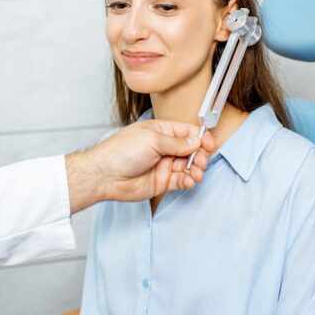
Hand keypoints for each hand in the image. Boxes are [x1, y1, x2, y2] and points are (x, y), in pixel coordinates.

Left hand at [66, 120, 214, 211]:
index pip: (187, 132)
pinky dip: (189, 181)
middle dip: (200, 155)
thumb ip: (177, 142)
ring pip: (188, 166)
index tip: (209, 144)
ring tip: (196, 173)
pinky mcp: (162, 182)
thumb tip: (195, 141)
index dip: (200, 137)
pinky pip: (181, 181)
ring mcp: (163, 165)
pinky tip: (190, 180)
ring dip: (196, 169)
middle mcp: (164, 148)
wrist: (106, 175)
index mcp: (161, 132)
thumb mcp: (153, 139)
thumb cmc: (122, 151)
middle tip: (200, 161)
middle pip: (191, 150)